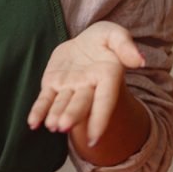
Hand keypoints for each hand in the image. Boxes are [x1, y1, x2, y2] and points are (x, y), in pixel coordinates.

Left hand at [27, 21, 144, 146]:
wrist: (85, 44)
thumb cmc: (103, 40)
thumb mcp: (114, 34)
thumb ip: (125, 45)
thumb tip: (140, 60)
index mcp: (107, 77)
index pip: (105, 99)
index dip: (100, 118)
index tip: (94, 138)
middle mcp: (88, 87)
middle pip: (81, 103)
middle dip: (73, 115)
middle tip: (63, 126)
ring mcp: (69, 88)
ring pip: (62, 103)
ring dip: (56, 115)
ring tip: (51, 126)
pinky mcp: (52, 85)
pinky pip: (45, 99)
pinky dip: (39, 111)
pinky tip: (32, 123)